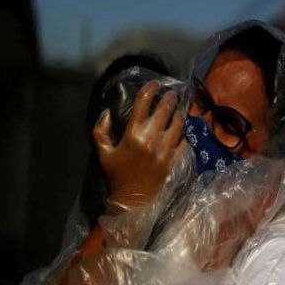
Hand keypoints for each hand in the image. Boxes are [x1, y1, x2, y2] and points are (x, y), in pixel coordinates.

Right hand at [92, 80, 186, 208]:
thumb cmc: (116, 175)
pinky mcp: (174, 160)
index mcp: (133, 135)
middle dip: (169, 98)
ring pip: (178, 124)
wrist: (132, 201)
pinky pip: (184, 142)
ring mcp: (165, 150)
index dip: (150, 90)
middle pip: (164, 111)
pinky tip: (181, 130)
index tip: (155, 83)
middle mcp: (151, 139)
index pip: (143, 105)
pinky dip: (183, 134)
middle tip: (171, 93)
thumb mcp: (103, 153)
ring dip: (179, 114)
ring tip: (178, 109)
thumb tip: (106, 112)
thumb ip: (100, 131)